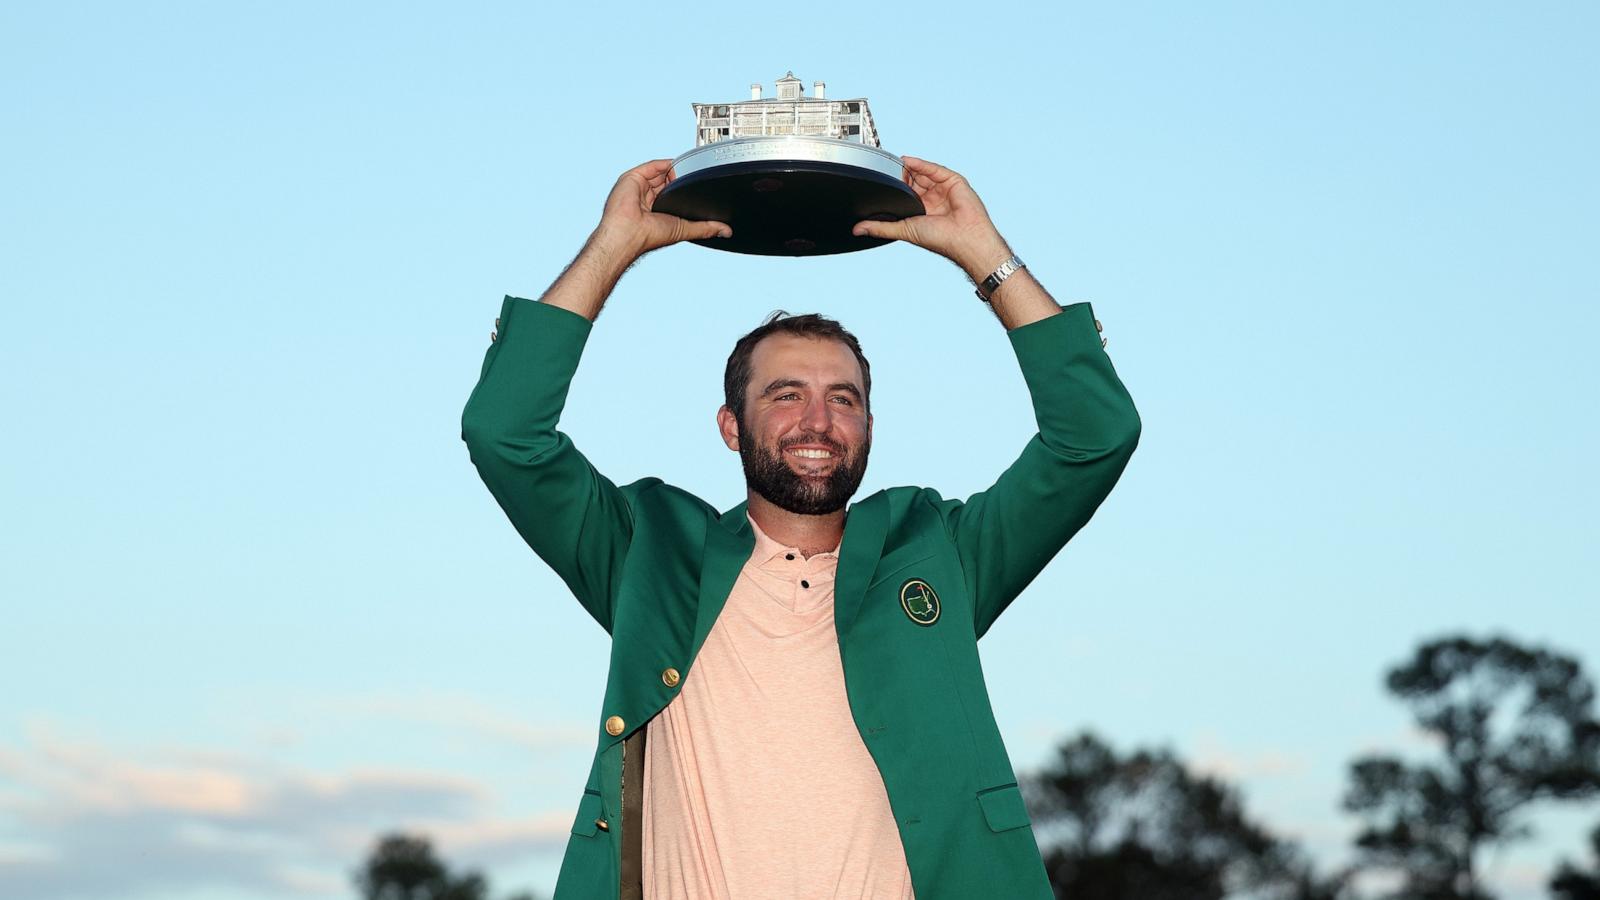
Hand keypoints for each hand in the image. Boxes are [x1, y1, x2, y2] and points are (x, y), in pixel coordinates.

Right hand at [591, 159, 730, 260]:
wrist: (628, 231)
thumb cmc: (649, 234)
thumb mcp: (684, 229)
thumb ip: (705, 228)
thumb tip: (726, 231)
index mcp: (656, 210)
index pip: (673, 194)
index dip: (685, 189)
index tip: (699, 187)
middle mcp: (647, 198)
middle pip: (667, 180)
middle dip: (681, 178)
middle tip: (695, 178)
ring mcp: (639, 186)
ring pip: (661, 171)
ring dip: (675, 171)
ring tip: (687, 172)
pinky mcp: (633, 177)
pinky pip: (652, 166)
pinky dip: (665, 164)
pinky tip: (676, 166)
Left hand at [851, 156, 1011, 277]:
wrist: (964, 237)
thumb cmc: (940, 238)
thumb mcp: (903, 229)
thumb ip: (881, 227)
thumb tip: (858, 229)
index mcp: (923, 210)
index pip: (907, 191)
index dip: (895, 185)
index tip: (882, 179)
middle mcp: (934, 198)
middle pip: (914, 179)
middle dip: (901, 175)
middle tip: (886, 169)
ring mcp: (944, 189)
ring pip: (924, 172)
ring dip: (909, 168)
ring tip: (895, 164)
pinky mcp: (954, 181)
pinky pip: (935, 169)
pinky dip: (922, 164)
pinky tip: (908, 162)